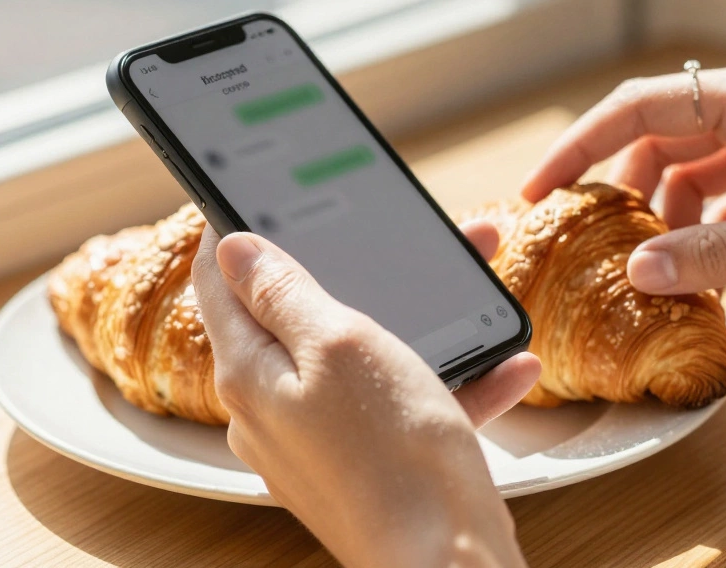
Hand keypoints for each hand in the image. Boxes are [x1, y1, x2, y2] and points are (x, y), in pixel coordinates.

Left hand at [190, 220, 534, 567]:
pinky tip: (506, 366)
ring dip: (417, 321)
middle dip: (351, 269)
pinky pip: (401, 407)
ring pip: (363, 357)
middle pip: (299, 316)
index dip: (230, 231)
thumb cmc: (395, 455)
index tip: (248, 194)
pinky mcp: (366, 466)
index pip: (219, 283)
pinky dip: (448, 383)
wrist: (448, 564)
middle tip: (391, 236)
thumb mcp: (340, 344)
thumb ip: (283, 292)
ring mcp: (321, 441)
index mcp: (252, 373)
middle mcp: (274, 409)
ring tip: (474, 288)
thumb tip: (232, 248)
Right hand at [522, 58, 725, 295]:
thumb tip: (636, 272)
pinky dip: (700, 228)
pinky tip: (693, 267)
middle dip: (623, 187)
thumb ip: (715, 256)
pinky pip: (723, 195)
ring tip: (647, 263)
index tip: (541, 188)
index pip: (644, 105)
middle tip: (590, 239)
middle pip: (660, 137)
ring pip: (689, 169)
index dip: (582, 145)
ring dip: (664, 214)